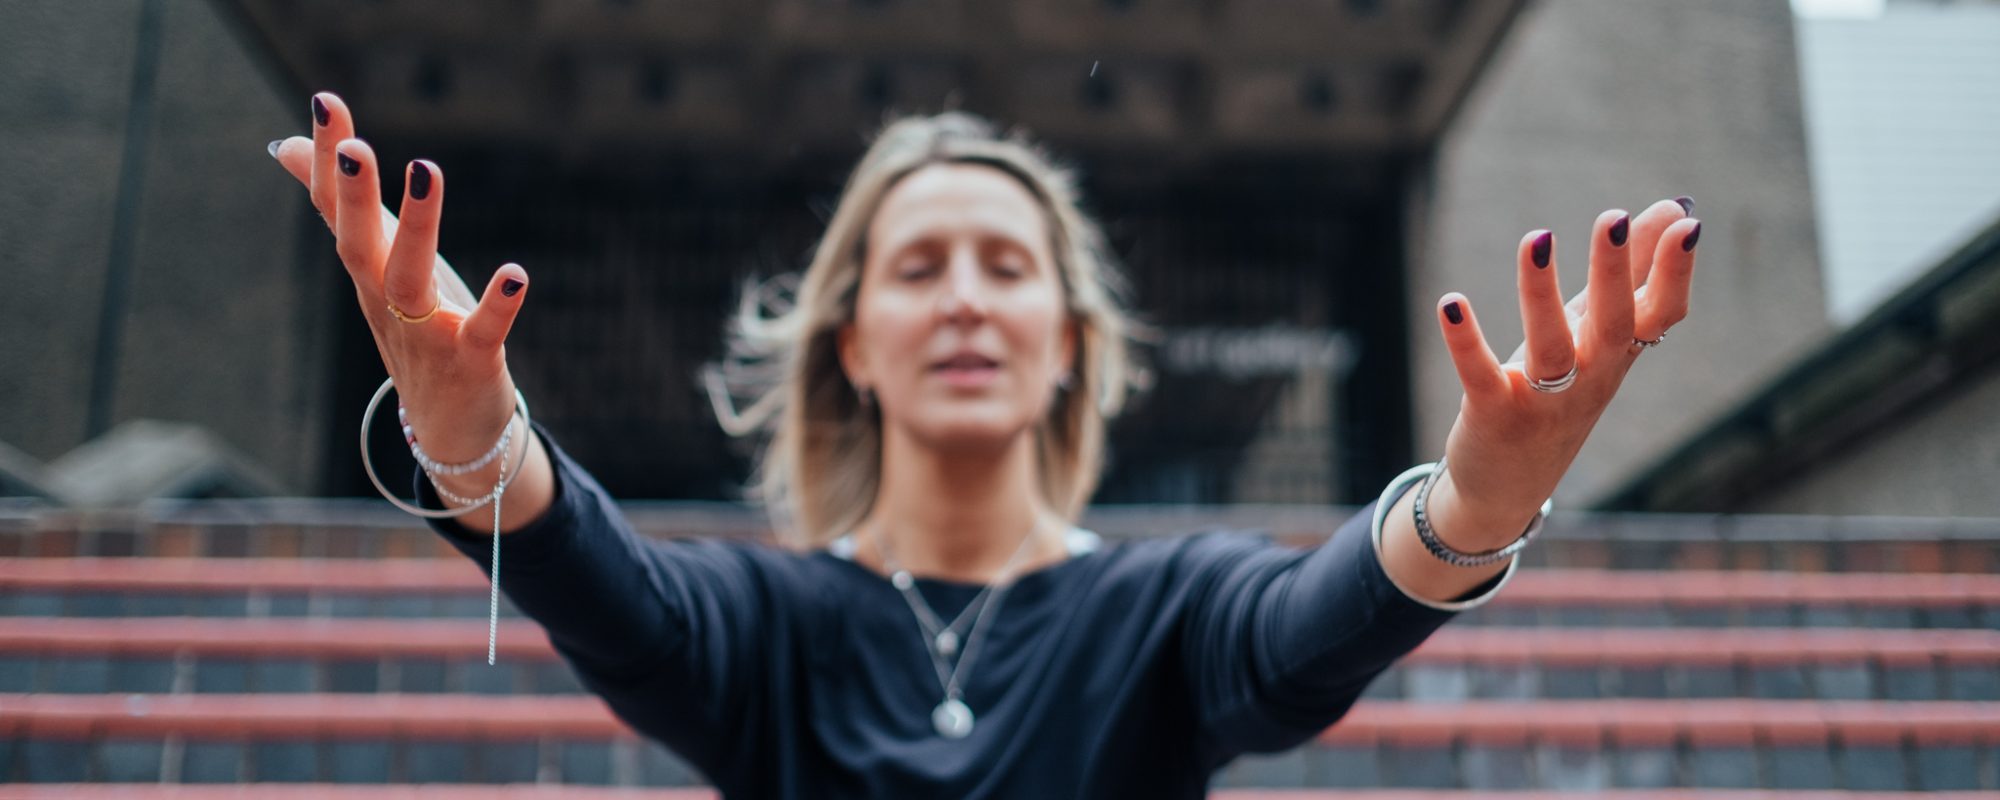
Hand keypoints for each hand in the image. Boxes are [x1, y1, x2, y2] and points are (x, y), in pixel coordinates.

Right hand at [269, 92, 531, 462]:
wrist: (448, 429)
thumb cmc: (415, 331)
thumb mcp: (376, 264)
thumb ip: (342, 205)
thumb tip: (283, 144)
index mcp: (366, 272)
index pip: (336, 211)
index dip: (328, 160)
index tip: (325, 102)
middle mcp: (386, 300)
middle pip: (359, 244)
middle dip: (353, 195)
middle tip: (353, 143)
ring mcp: (426, 334)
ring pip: (410, 280)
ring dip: (418, 227)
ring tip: (426, 169)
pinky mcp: (471, 362)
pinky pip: (482, 332)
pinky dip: (498, 305)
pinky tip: (516, 274)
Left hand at [1428, 198, 1700, 543]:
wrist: (1509, 486)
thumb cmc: (1562, 391)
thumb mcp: (1598, 332)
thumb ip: (1633, 274)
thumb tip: (1673, 207)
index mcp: (1618, 355)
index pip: (1658, 315)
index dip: (1675, 275)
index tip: (1688, 225)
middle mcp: (1589, 379)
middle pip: (1611, 325)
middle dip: (1614, 273)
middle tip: (1615, 218)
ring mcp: (1542, 401)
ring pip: (1548, 347)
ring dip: (1541, 293)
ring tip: (1536, 238)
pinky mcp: (1492, 415)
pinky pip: (1479, 375)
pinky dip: (1465, 341)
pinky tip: (1450, 303)